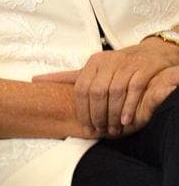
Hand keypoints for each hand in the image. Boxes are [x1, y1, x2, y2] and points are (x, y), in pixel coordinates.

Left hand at [33, 38, 178, 135]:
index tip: (85, 127)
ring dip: (112, 115)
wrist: (151, 54)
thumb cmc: (117, 66)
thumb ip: (68, 78)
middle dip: (97, 115)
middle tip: (98, 131)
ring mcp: (126, 65)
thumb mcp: (92, 69)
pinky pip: (134, 90)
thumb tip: (36, 81)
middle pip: (96, 92)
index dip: (82, 110)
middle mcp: (108, 62)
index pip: (81, 88)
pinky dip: (129, 107)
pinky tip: (126, 121)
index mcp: (93, 63)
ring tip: (112, 130)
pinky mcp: (143, 69)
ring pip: (114, 92)